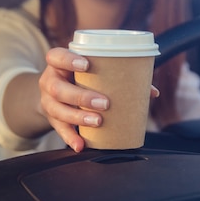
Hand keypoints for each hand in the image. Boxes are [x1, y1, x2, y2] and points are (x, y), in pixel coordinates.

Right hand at [39, 47, 158, 151]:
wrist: (55, 91)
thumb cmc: (81, 77)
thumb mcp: (92, 70)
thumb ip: (120, 76)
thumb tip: (152, 91)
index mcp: (59, 63)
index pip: (56, 56)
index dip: (69, 60)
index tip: (87, 65)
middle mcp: (50, 81)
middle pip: (58, 89)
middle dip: (81, 97)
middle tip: (104, 103)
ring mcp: (48, 101)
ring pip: (57, 110)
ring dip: (78, 117)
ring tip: (98, 121)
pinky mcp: (51, 118)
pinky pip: (59, 130)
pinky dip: (70, 138)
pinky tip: (81, 144)